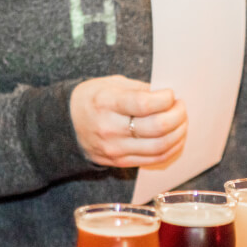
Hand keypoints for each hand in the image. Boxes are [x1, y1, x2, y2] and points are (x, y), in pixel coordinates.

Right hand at [70, 75, 186, 167]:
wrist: (65, 125)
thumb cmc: (92, 99)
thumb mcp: (110, 84)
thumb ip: (139, 89)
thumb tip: (168, 96)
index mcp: (106, 103)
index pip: (145, 104)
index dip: (166, 99)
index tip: (171, 94)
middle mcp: (110, 128)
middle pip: (157, 127)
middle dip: (178, 116)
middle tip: (181, 107)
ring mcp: (115, 149)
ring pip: (159, 147)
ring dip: (179, 133)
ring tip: (182, 122)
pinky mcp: (120, 162)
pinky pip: (154, 159)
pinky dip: (171, 149)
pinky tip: (176, 138)